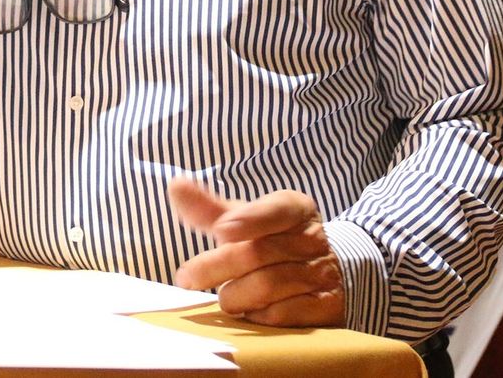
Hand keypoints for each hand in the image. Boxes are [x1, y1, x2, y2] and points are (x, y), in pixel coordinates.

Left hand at [168, 176, 344, 327]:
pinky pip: (282, 315)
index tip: (219, 231)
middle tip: (186, 277)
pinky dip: (257, 316)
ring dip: (234, 294)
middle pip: (259, 252)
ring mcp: (322, 274)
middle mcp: (313, 239)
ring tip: (223, 297)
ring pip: (268, 285)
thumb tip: (176, 186)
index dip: (249, 219)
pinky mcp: (325, 308)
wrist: (327, 273)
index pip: (277, 209)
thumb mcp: (247, 220)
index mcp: (296, 209)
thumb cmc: (273, 241)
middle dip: (216, 266)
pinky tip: (247, 313)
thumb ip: (211, 208)